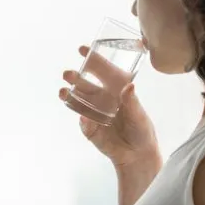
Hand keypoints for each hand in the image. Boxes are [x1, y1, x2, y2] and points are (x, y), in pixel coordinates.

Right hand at [59, 45, 160, 167]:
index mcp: (116, 90)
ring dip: (70, 96)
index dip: (94, 60)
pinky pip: (83, 122)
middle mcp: (103, 99)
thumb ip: (132, 101)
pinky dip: (83, 120)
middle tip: (68, 74)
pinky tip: (83, 118)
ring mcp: (95, 114)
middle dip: (76, 78)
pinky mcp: (90, 129)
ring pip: (79, 101)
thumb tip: (129, 86)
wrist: (137, 155)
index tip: (83, 50)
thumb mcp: (139, 115)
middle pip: (87, 85)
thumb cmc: (142, 130)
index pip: (103, 71)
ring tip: (62, 92)